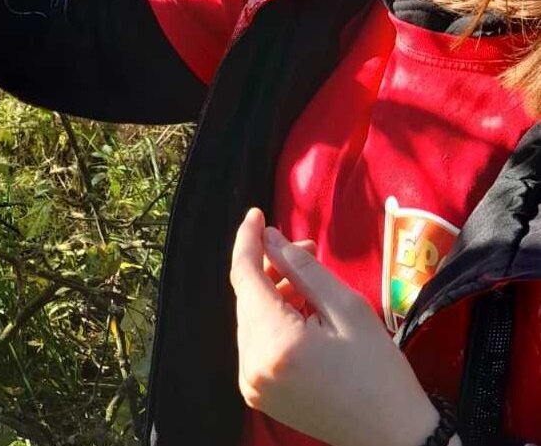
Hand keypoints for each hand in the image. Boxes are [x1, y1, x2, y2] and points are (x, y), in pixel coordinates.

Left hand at [230, 207, 441, 445]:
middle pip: (247, 296)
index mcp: (274, 343)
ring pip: (251, 316)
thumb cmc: (379, 373)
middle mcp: (252, 366)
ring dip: (274, 291)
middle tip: (307, 249)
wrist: (393, 439)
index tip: (256, 214)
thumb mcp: (347, 308)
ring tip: (311, 281)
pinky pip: (257, 340)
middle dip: (270, 266)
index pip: (244, 276)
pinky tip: (303, 311)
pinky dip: (274, 318)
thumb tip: (268, 238)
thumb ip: (301, 269)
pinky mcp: (259, 393)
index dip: (248, 240)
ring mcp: (252, 383)